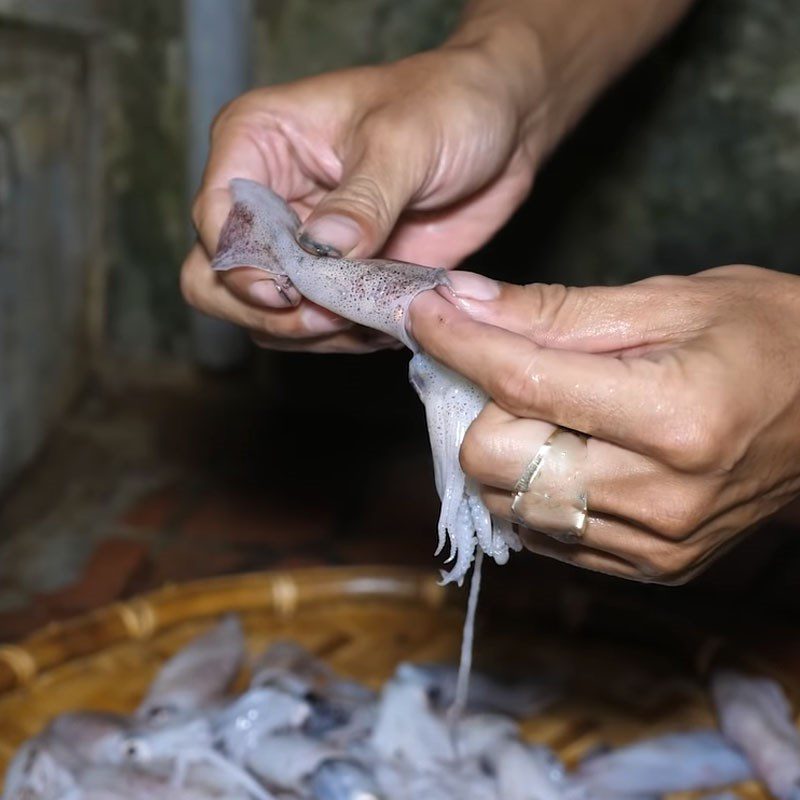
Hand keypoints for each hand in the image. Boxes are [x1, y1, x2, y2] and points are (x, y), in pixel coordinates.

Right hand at [181, 33, 543, 353]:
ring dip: (310, 333)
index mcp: (258, 142)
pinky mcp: (339, 277)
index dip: (240, 264)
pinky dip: (343, 339)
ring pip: (265, 315)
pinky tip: (383, 325)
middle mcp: (268, 199)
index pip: (215, 217)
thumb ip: (363, 199)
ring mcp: (301, 245)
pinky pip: (316, 328)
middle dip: (266, 311)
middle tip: (325, 318)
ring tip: (369, 319)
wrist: (501, 127)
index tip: (287, 291)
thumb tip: (321, 250)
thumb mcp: (405, 138)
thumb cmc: (448, 103)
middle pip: (219, 277)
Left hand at [410, 266, 799, 583]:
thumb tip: (462, 300)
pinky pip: (545, 532)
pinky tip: (570, 449)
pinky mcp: (652, 567)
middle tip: (499, 366)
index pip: (520, 382)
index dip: (457, 341)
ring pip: (507, 502)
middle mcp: (662, 496)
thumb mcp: (666, 303)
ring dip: (501, 447)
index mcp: (674, 417)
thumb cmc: (767, 336)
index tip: (423, 311)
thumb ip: (554, 310)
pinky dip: (534, 487)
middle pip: (493, 459)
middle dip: (478, 405)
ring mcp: (656, 545)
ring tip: (540, 407)